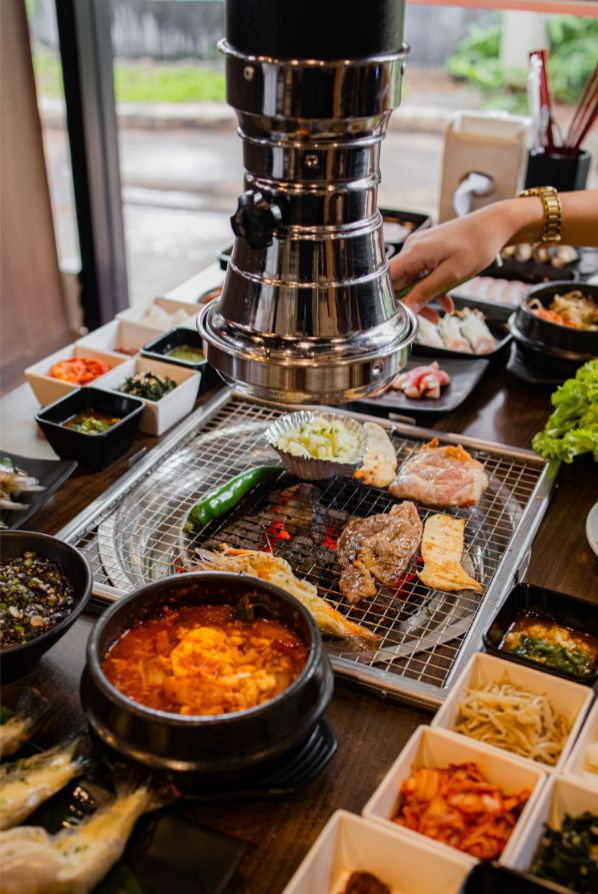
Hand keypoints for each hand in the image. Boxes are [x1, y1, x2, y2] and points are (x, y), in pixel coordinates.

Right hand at [389, 204, 517, 318]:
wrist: (494, 225)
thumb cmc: (477, 246)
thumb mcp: (452, 274)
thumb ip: (427, 291)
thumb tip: (408, 308)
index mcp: (415, 252)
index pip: (387, 277)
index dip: (387, 297)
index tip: (397, 315)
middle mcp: (413, 248)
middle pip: (400, 281)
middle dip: (411, 302)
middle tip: (426, 320)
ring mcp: (421, 249)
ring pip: (413, 280)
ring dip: (425, 298)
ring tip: (439, 316)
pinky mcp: (430, 251)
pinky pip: (424, 274)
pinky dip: (434, 288)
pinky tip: (447, 302)